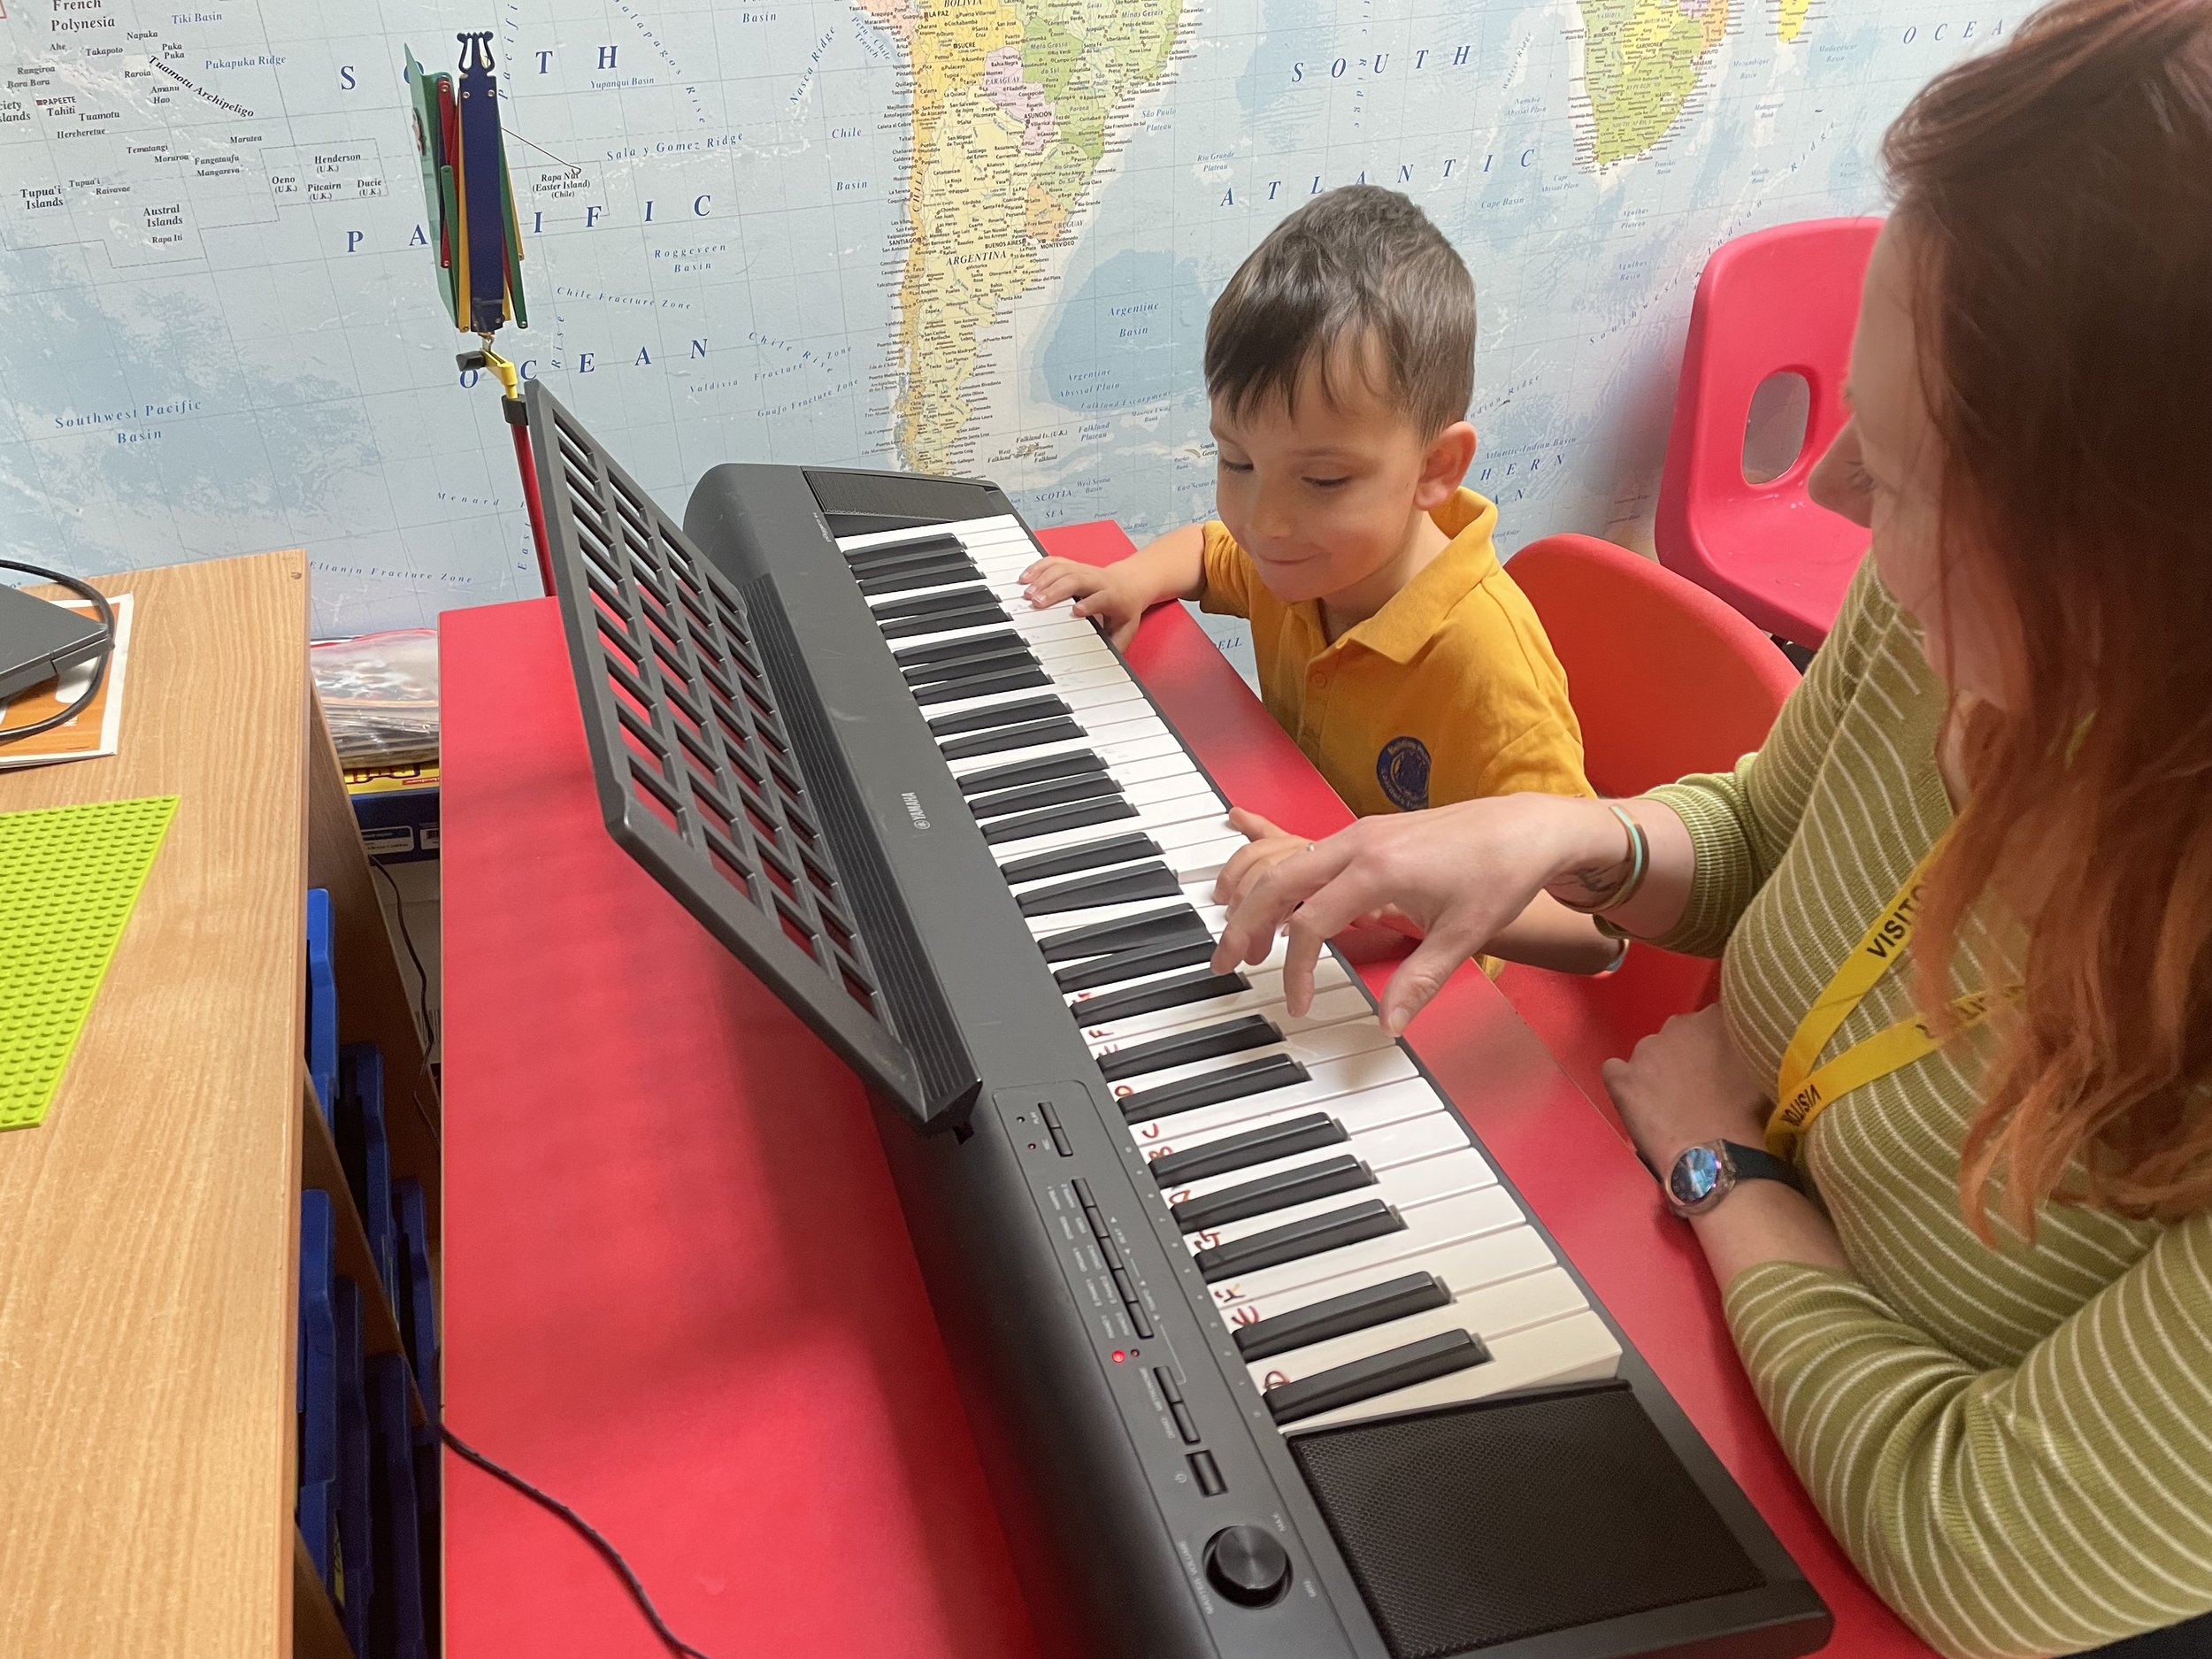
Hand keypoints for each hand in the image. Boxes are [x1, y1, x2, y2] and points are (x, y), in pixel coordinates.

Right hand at [1019, 556, 1145, 648]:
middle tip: (1037, 604)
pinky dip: (1038, 568)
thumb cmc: (1124, 609)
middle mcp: (1098, 581)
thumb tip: (1105, 666)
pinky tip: (1026, 578)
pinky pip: (1054, 562)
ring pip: (1063, 570)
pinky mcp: (1073, 565)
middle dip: (1055, 590)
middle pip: (1076, 580)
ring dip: (1043, 580)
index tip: (1076, 611)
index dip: (1090, 603)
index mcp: (1113, 597)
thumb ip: (1115, 646)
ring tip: (1027, 594)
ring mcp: (1084, 570)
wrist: (1129, 583)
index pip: (1102, 598)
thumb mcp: (1126, 629)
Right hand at [1208, 793, 1624, 1033]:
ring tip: (1239, 938)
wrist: (1529, 827)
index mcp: (1377, 869)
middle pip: (1278, 884)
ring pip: (1286, 864)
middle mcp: (1359, 843)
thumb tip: (1388, 1025)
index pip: (1311, 924)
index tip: (1297, 1004)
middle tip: (1223, 963)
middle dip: (1244, 925)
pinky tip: (1256, 868)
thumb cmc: (1501, 871)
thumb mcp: (1463, 936)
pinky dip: (1279, 875)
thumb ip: (1419, 982)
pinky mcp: (1367, 833)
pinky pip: (1307, 853)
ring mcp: (1360, 833)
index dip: (1296, 970)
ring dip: (1256, 900)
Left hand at [1599, 1005, 1770, 1176]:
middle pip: (1680, 1034)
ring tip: (1673, 1102)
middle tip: (1700, 1085)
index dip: (1716, 1043)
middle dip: (1687, 1054)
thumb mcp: (1764, 1069)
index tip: (1722, 1062)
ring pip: (1650, 1053)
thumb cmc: (1750, 1116)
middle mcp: (1677, 1025)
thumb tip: (1750, 1043)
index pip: (1713, 1019)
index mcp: (1715, 1018)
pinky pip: (1615, 1071)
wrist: (1716, 1154)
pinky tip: (1639, 1101)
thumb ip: (1753, 1045)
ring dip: (1659, 1070)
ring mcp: (1645, 1051)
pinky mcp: (1622, 1078)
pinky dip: (1625, 1082)